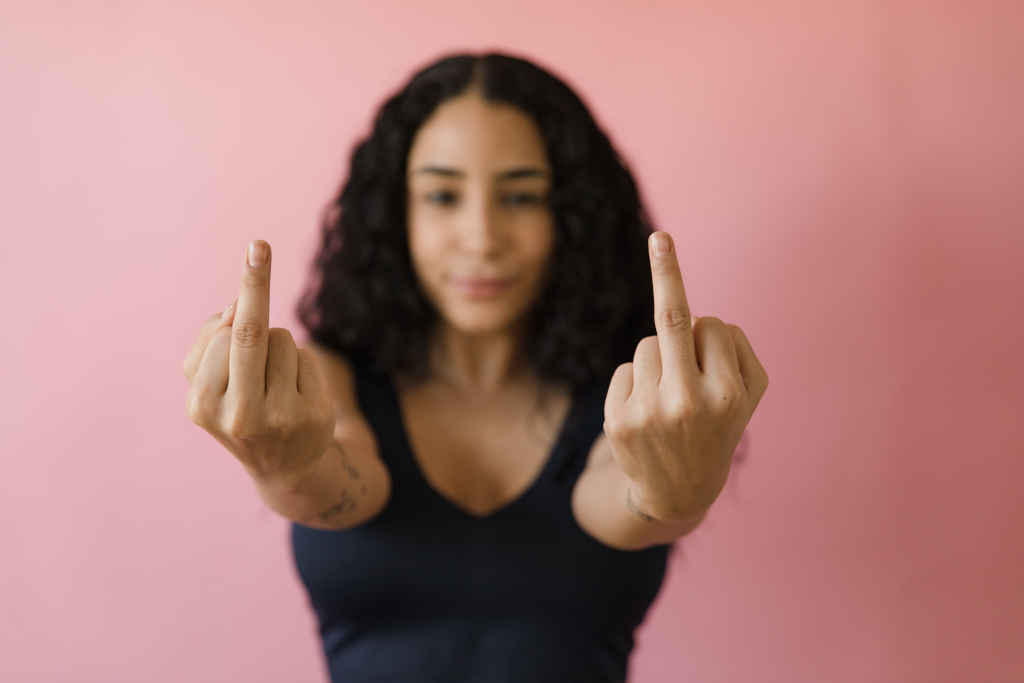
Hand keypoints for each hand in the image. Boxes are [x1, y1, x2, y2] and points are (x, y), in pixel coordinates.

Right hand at [182, 240, 334, 488]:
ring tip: (273, 379)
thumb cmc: (241, 410)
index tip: (255, 251)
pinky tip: (295, 390)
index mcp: (202, 405)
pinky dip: (300, 361)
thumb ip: (212, 343)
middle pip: (249, 334)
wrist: (285, 466)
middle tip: (258, 245)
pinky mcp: (312, 415)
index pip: (222, 336)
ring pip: (281, 339)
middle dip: (254, 284)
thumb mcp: (212, 386)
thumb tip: (238, 305)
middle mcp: (238, 415)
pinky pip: (306, 356)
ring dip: (278, 344)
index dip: (244, 293)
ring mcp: (279, 417)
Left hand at [603, 231, 768, 520]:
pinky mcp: (618, 421)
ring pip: (647, 345)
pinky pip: (625, 369)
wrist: (677, 493)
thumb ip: (737, 351)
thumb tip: (698, 316)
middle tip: (661, 237)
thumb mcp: (748, 397)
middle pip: (672, 320)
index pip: (711, 326)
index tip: (704, 329)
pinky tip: (646, 413)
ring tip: (668, 398)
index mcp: (729, 395)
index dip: (709, 333)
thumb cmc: (718, 428)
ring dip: (658, 359)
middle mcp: (690, 403)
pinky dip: (635, 381)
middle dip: (668, 271)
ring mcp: (650, 413)